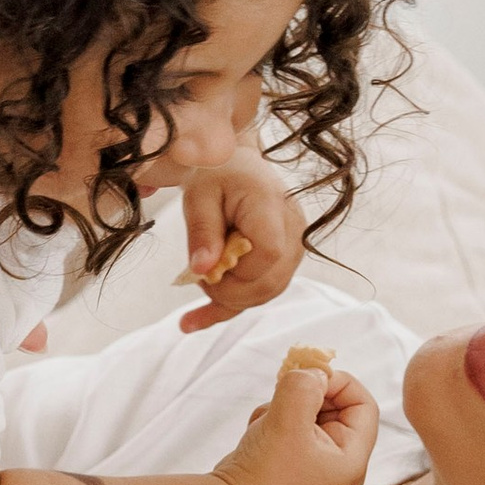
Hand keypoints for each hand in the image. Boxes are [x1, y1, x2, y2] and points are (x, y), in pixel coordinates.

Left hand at [176, 148, 305, 330]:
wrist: (235, 163)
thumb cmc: (216, 173)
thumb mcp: (198, 196)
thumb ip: (203, 232)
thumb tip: (203, 271)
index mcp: (271, 206)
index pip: (267, 255)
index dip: (236, 274)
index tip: (205, 270)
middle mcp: (293, 229)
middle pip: (271, 282)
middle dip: (230, 293)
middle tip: (197, 279)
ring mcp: (293, 246)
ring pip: (268, 292)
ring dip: (229, 301)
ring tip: (195, 292)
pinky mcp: (284, 259)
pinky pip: (261, 291)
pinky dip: (228, 307)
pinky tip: (190, 322)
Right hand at [212, 348, 378, 484]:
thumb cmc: (262, 474)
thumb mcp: (287, 418)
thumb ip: (305, 385)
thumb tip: (313, 372)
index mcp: (351, 463)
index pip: (364, 406)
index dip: (340, 382)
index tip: (310, 373)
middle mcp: (337, 469)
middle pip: (337, 409)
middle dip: (308, 394)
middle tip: (284, 387)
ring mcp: (313, 470)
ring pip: (310, 416)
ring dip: (286, 407)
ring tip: (266, 423)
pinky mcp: (289, 469)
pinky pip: (291, 431)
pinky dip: (273, 422)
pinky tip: (257, 434)